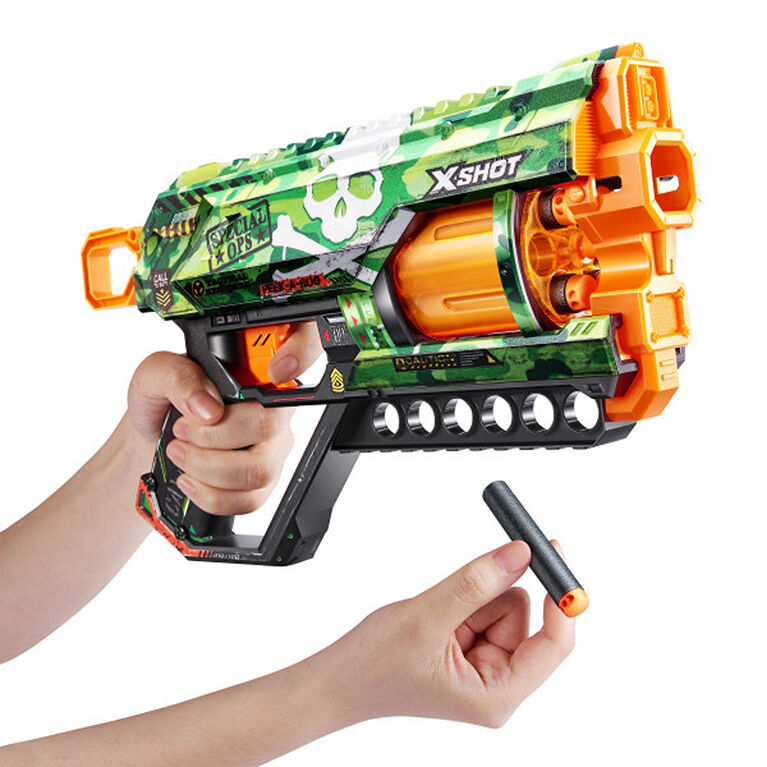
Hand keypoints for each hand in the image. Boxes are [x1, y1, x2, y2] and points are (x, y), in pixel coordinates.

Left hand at [126, 322, 321, 515]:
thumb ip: (178, 376)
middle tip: (183, 430)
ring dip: (208, 468)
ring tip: (181, 455)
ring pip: (259, 470)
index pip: (301, 348)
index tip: (275, 370)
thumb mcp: (154, 375)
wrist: (149, 446)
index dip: (301, 353)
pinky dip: (211, 495)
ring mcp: (272, 450)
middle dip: (214, 435)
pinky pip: (250, 499)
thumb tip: (207, 404)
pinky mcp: (262, 485)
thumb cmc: (159, 405)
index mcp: (254, 371)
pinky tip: (192, 480)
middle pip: (268, 425)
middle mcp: (272, 410)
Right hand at [325, 540, 574, 727]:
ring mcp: (487, 669)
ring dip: (474, 599)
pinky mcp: (475, 652)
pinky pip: (487, 608)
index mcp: (497, 696)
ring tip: (436, 618)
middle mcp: (499, 686)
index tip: (552, 553)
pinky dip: (465, 601)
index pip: (553, 645)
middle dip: (491, 599)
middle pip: (527, 620)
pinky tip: (437, 619)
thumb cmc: (373, 666)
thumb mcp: (427, 618)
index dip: (559, 598)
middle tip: (458, 594)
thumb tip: (520, 554)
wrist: (340, 679)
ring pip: (506, 607)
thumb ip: (475, 584)